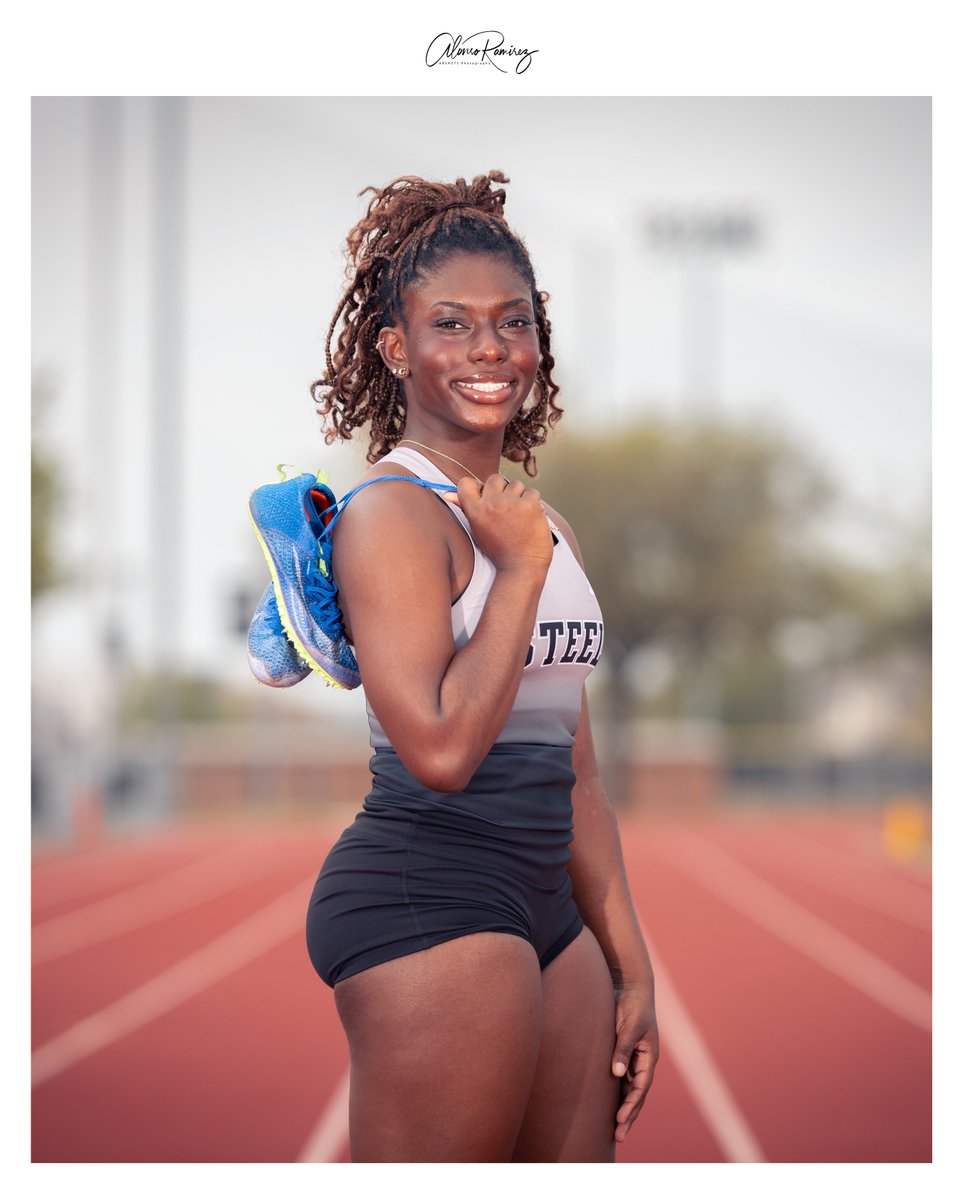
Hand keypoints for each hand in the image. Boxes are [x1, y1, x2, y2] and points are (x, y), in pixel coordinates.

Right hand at [453, 474, 553, 573]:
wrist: (522, 567)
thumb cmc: (500, 550)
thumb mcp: (477, 530)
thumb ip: (466, 508)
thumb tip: (447, 493)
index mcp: (475, 511)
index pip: (466, 483)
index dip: (477, 486)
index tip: (485, 495)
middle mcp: (491, 504)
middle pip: (494, 479)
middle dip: (502, 490)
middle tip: (507, 509)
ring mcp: (511, 503)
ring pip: (516, 484)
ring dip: (519, 496)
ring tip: (520, 515)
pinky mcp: (530, 504)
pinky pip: (532, 492)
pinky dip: (534, 503)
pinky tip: (531, 518)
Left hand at [611, 985, 658, 1143]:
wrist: (630, 986)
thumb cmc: (632, 1005)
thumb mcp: (629, 1026)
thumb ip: (623, 1049)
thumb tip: (616, 1074)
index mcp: (649, 1057)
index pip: (641, 1087)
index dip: (631, 1105)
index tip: (620, 1119)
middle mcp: (642, 1061)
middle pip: (636, 1094)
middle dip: (628, 1115)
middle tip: (618, 1137)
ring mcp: (633, 1058)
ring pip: (628, 1089)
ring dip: (622, 1108)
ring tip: (614, 1129)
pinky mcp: (622, 1052)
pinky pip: (620, 1078)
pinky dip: (616, 1093)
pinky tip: (606, 1105)